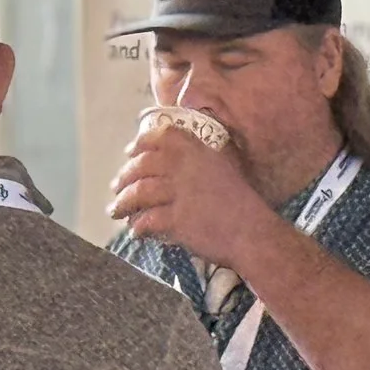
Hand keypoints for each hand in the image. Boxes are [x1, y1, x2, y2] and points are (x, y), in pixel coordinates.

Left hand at [106, 122, 274, 265]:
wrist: (253, 232)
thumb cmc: (241, 202)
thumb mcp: (224, 166)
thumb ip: (201, 157)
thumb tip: (179, 155)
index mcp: (196, 150)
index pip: (160, 137)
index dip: (140, 144)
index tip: (129, 152)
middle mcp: (185, 166)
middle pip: (142, 166)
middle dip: (124, 177)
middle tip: (117, 188)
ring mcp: (179, 192)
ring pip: (139, 193)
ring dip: (123, 203)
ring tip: (116, 211)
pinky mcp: (176, 219)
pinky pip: (147, 220)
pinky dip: (138, 226)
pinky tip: (136, 231)